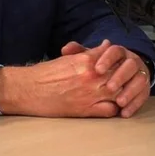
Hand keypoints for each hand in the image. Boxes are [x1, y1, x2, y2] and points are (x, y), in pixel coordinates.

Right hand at [0, 40, 121, 117]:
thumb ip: (90, 52)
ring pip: (119, 93)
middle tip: (125, 78)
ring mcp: (90, 93)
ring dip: (122, 93)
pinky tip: (112, 106)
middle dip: (124, 76)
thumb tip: (106, 45)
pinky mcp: (86, 110)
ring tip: (121, 93)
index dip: (120, 61)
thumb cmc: (46, 73)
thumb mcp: (69, 57)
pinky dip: (115, 109)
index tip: (121, 63)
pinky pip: (110, 110)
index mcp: (86, 60)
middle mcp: (91, 76)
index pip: (115, 57)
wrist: (29, 89)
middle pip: (120, 75)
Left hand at [61, 40, 151, 118]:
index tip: (97, 69)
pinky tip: (125, 113)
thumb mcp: (90, 58)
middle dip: (120, 76)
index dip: (107, 59)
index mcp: (117, 51)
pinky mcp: (144, 88)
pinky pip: (144, 95)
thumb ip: (78, 53)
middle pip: (130, 65)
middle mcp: (131, 60)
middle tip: (110, 87)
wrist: (122, 71)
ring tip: (119, 102)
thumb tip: (65, 49)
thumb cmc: (101, 66)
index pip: (114, 51)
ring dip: (130, 91)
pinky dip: (135, 104)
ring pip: (140, 80)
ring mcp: (140, 74)